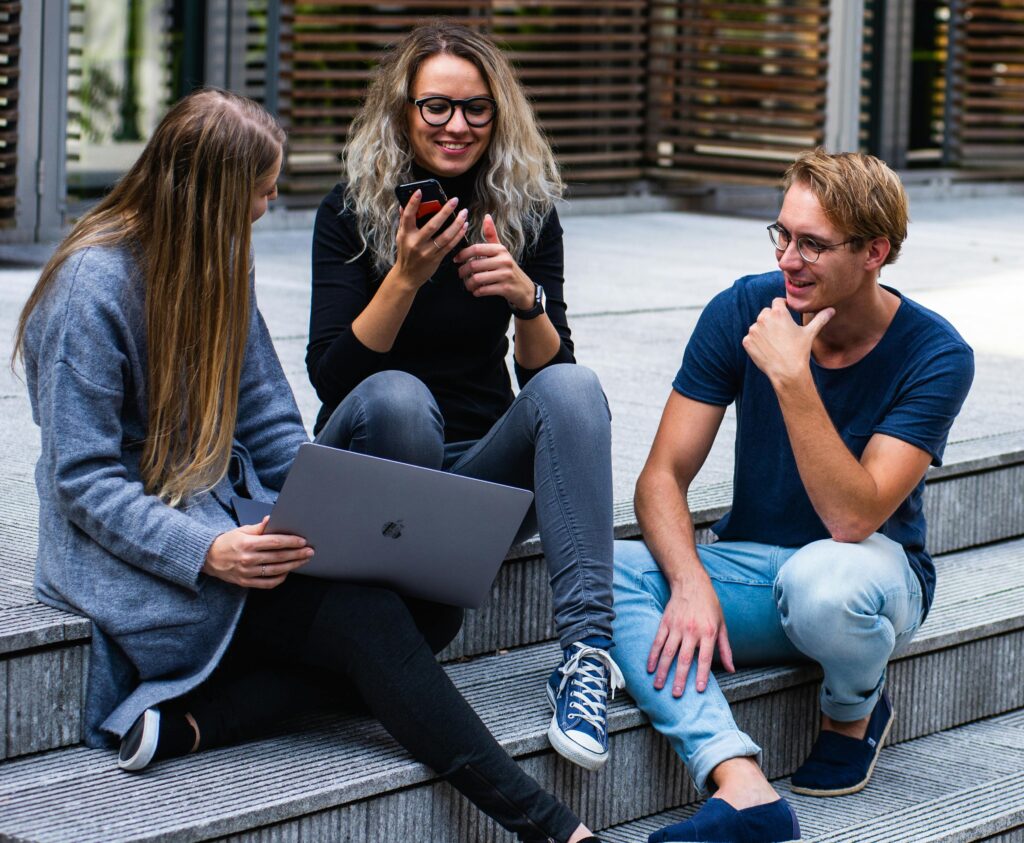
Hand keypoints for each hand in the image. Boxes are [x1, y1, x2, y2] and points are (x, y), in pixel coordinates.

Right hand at [202, 517, 313, 588]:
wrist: (208, 558)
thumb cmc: (227, 542)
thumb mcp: (242, 530)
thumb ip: (259, 527)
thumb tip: (271, 519)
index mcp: (247, 544)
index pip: (275, 542)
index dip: (291, 542)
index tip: (303, 541)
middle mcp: (248, 559)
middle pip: (279, 557)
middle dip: (297, 554)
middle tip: (310, 551)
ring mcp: (247, 572)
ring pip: (276, 571)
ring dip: (293, 565)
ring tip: (303, 560)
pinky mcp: (246, 582)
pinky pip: (268, 583)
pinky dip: (280, 578)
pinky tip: (287, 572)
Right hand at [394, 191, 468, 287]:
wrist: (407, 276)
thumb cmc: (405, 253)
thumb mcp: (401, 236)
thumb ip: (403, 220)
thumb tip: (403, 204)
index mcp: (405, 234)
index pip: (408, 216)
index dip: (413, 203)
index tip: (420, 191)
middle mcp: (416, 243)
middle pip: (433, 225)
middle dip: (445, 211)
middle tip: (454, 200)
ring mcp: (427, 252)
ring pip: (445, 236)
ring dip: (457, 223)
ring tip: (464, 213)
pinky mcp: (436, 258)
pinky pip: (450, 245)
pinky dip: (458, 235)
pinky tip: (464, 226)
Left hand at [455, 214, 534, 308]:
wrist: (524, 288)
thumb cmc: (508, 268)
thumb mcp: (501, 251)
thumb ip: (492, 235)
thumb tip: (487, 216)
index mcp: (500, 249)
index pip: (476, 249)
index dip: (463, 254)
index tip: (456, 260)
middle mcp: (504, 260)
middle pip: (474, 265)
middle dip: (463, 271)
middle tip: (460, 274)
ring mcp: (505, 275)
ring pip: (477, 279)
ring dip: (469, 284)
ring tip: (468, 285)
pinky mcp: (505, 288)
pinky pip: (484, 290)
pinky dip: (477, 292)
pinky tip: (476, 291)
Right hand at [647, 574, 734, 695]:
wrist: (691, 583)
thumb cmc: (710, 605)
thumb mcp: (722, 625)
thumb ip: (725, 649)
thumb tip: (731, 669)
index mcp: (708, 632)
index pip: (705, 658)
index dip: (702, 675)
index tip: (698, 690)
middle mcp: (692, 631)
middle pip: (684, 659)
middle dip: (680, 678)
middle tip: (677, 695)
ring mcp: (676, 627)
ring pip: (668, 653)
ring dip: (663, 671)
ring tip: (659, 686)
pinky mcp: (665, 623)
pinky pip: (657, 642)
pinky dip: (653, 656)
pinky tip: (650, 668)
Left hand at [741, 298, 833, 386]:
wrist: (787, 372)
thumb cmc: (800, 351)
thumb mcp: (810, 333)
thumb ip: (820, 319)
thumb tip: (832, 310)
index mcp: (778, 312)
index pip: (777, 302)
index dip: (782, 307)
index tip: (786, 313)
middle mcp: (763, 318)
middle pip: (766, 313)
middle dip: (773, 320)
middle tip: (781, 333)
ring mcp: (753, 330)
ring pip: (758, 326)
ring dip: (764, 331)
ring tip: (775, 343)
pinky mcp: (747, 341)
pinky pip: (750, 338)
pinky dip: (756, 342)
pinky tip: (767, 350)